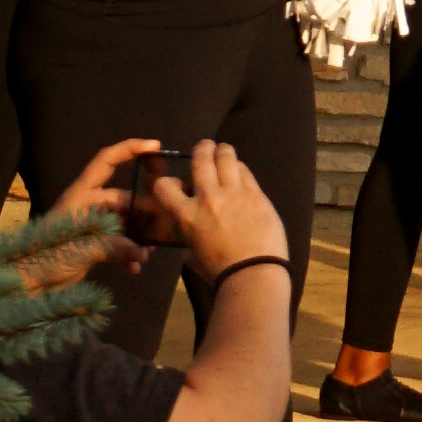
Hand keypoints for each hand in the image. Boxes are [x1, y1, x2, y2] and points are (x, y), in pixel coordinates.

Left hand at [20, 134, 155, 294]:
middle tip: (165, 221)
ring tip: (150, 251)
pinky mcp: (91, 244)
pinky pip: (117, 241)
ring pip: (124, 221)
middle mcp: (87, 205)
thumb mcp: (81, 250)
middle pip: (123, 197)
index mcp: (80, 195)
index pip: (106, 161)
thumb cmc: (45, 259)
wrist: (24, 286)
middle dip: (144, 210)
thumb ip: (114, 246)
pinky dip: (128, 252)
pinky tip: (135, 266)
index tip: (156, 146)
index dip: (130, 149)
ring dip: (138, 235)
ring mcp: (90, 225)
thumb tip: (143, 251)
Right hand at [143, 137, 288, 287]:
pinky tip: (240, 172)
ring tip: (223, 152)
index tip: (171, 183)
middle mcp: (208, 198)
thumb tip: (191, 240)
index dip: (165, 183)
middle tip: (204, 148)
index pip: (165, 187)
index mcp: (187, 216)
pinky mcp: (256, 194)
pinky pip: (246, 171)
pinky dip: (240, 169)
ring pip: (226, 157)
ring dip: (223, 151)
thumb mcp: (193, 257)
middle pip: (201, 159)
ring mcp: (234, 193)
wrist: (253, 273)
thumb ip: (190, 241)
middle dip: (201, 149)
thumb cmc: (220, 273)